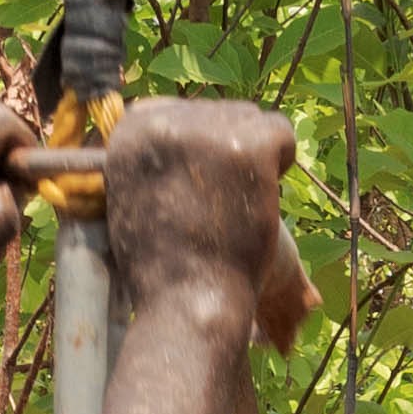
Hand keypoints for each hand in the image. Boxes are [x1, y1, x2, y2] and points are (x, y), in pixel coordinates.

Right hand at [94, 94, 317, 349]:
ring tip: (234, 206)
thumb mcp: (135, 194)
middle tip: (219, 207)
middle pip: (218, 113)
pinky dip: (281, 164)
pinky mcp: (246, 144)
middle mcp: (162, 118)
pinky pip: (282, 133)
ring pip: (251, 119)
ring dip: (254, 159)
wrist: (187, 300)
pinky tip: (261, 200)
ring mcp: (204, 128)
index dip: (199, 154)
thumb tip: (187, 131)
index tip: (196, 193)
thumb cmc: (163, 264)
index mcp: (130, 128)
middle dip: (228, 154)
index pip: (181, 114)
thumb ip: (155, 156)